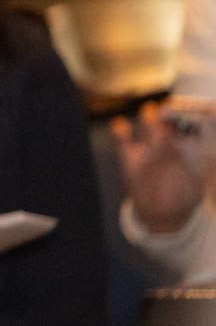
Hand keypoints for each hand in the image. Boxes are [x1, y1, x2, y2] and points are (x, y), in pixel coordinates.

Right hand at [113, 102, 208, 234]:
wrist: (162, 215)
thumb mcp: (198, 180)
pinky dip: (120, 129)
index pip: (192, 123)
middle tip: (173, 110)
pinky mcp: (130, 157)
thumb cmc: (185, 197)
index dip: (194, 115)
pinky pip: (122, 137)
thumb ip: (200, 163)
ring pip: (148, 122)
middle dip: (171, 111)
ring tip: (153, 115)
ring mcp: (149, 148)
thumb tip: (205, 144)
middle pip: (169, 117)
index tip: (199, 111)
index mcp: (190, 147)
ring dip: (150, 116)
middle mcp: (170, 143)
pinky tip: (121, 126)